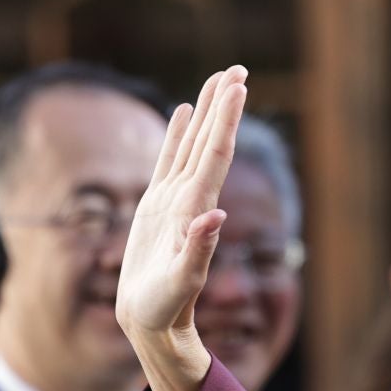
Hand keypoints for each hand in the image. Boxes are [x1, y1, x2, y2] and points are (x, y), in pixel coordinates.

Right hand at [114, 64, 248, 390]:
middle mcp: (191, 200)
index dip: (226, 119)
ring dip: (207, 112)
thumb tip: (216, 217)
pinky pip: (169, 160)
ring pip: (192, 145)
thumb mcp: (181, 283)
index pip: (216, 155)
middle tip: (238, 68)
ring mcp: (175, 201)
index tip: (237, 85)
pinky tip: (184, 111)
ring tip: (218, 78)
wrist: (152, 322)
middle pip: (211, 143)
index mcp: (198, 210)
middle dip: (224, 106)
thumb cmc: (165, 308)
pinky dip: (177, 134)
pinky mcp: (157, 207)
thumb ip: (198, 252)